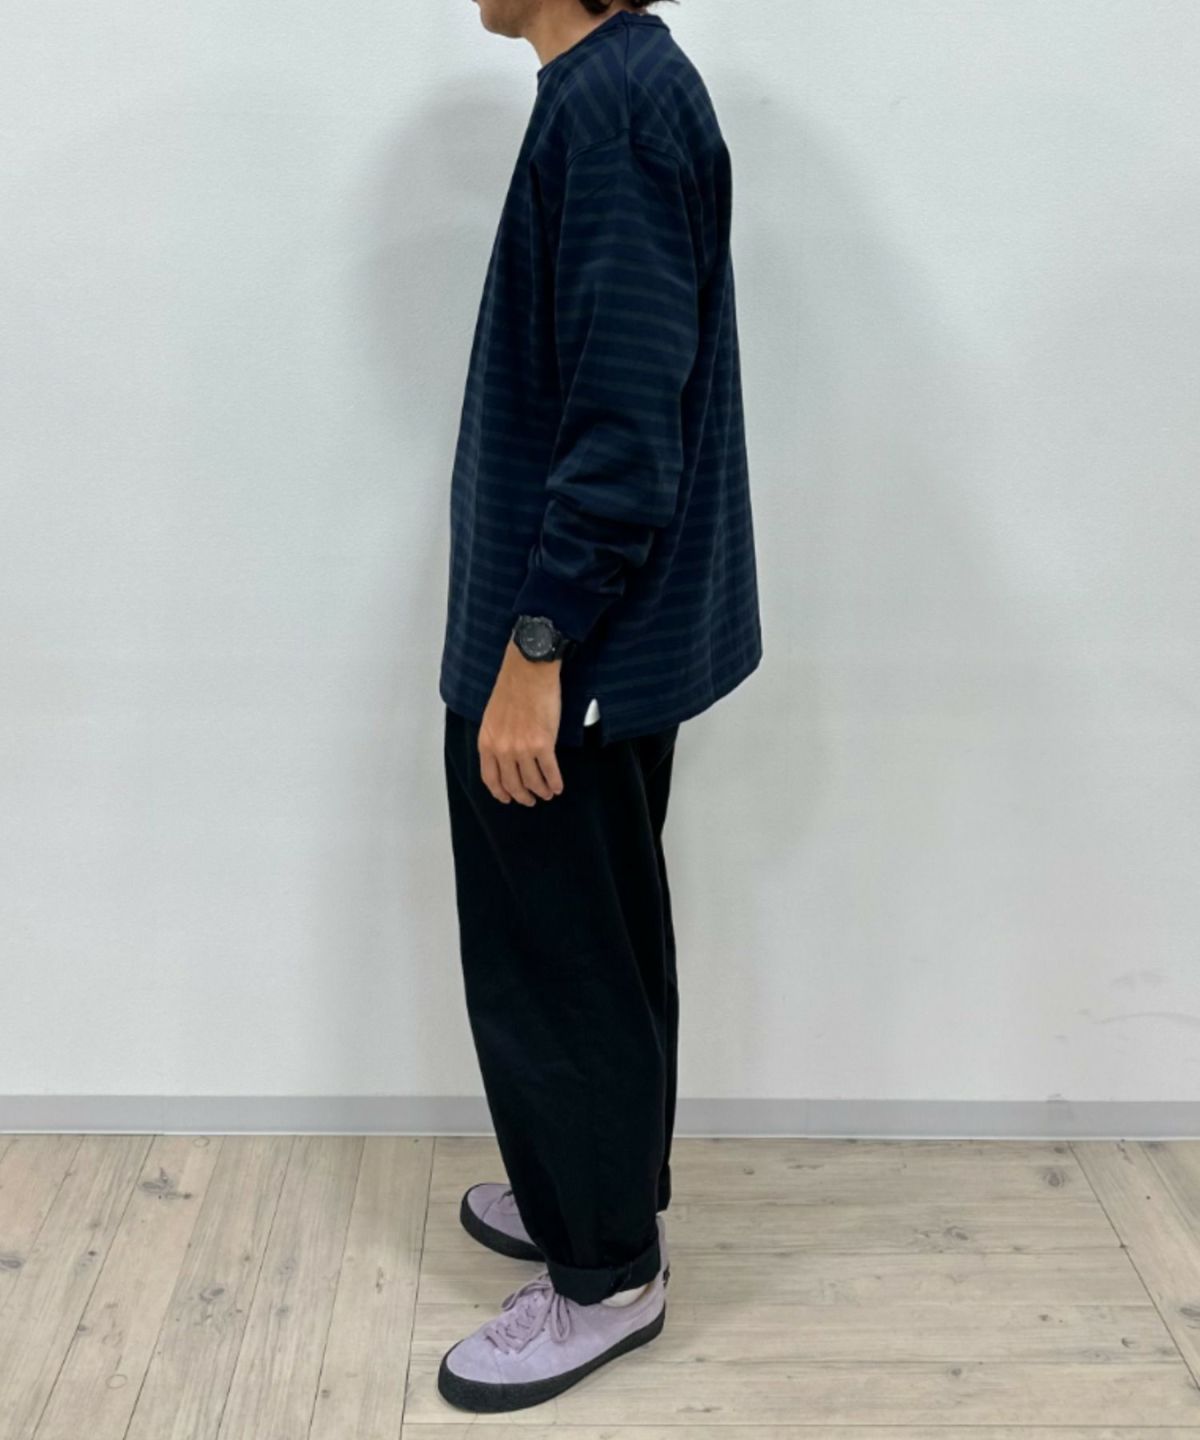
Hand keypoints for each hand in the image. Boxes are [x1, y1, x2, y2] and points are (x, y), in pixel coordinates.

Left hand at [478, 639, 566, 804]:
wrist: (528, 671)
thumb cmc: (512, 687)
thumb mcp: (492, 716)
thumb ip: (496, 738)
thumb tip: (504, 756)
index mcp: (487, 742)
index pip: (490, 778)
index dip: (500, 792)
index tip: (507, 798)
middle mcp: (502, 749)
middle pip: (512, 784)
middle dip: (523, 796)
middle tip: (530, 800)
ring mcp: (522, 748)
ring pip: (532, 782)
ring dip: (541, 791)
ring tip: (547, 793)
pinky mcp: (543, 744)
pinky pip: (549, 772)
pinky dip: (555, 782)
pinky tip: (558, 787)